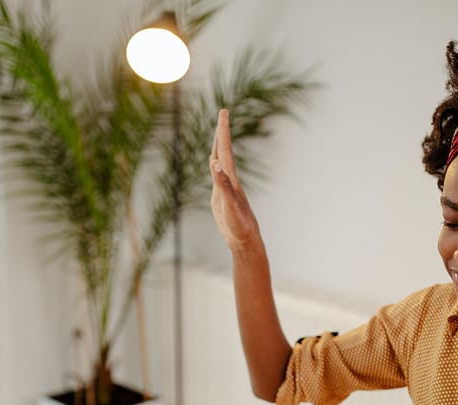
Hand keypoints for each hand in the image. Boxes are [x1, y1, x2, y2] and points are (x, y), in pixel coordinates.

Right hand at [210, 108, 261, 250]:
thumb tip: (215, 164)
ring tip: (218, 132)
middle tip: (223, 113)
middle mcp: (229, 179)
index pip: (225, 149)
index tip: (223, 112)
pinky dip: (214, 165)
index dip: (223, 131)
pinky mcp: (220, 197)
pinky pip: (216, 175)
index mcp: (230, 178)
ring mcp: (225, 187)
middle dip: (222, 132)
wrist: (245, 240)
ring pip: (220, 162)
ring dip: (218, 146)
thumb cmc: (239, 224)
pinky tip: (213, 163)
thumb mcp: (230, 204)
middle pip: (224, 151)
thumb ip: (222, 184)